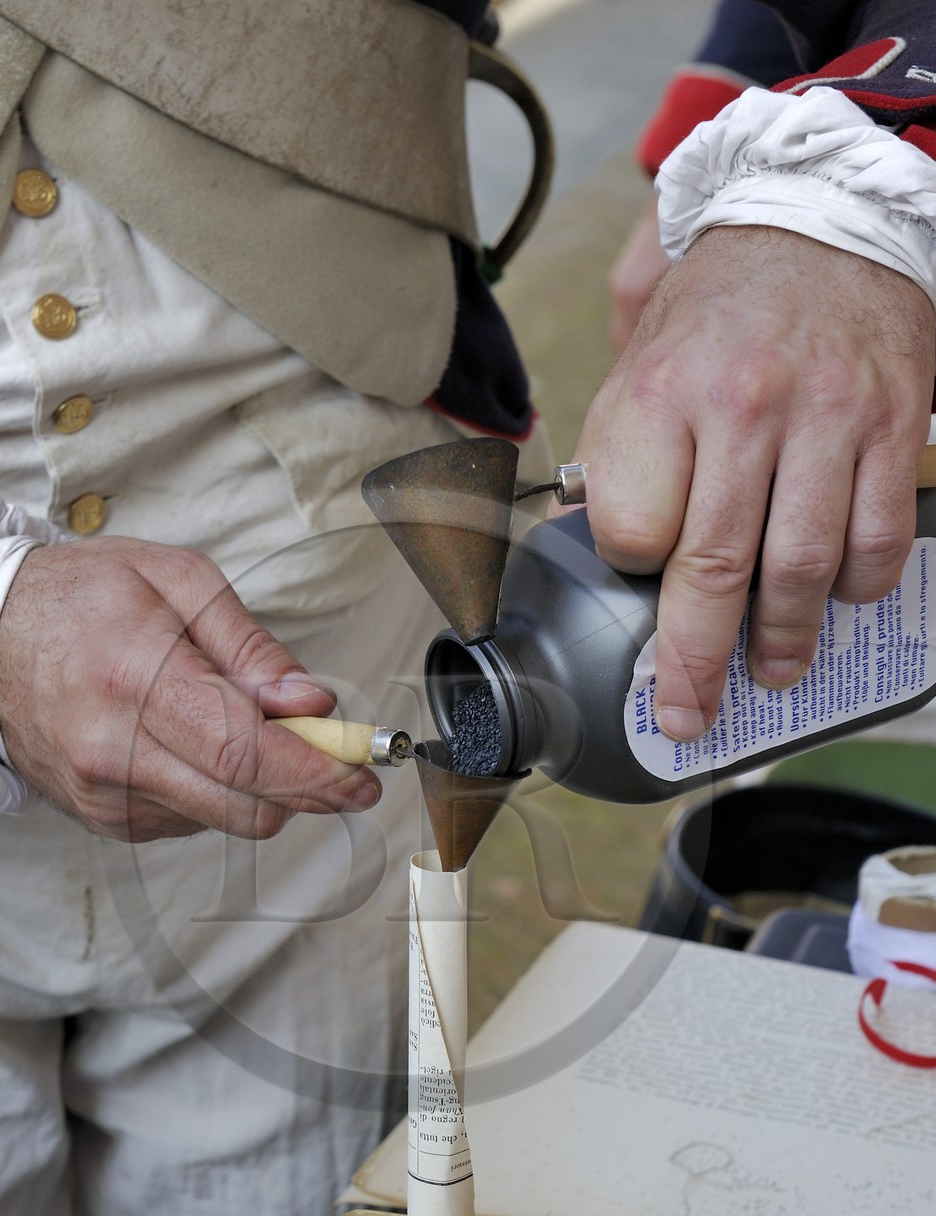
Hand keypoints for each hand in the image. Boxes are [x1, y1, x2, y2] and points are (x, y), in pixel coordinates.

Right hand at [0, 537, 380, 840]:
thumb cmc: (79, 598)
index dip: (318, 773)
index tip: (364, 777)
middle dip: (308, 788)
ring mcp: (104, 794)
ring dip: (256, 785)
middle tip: (334, 756)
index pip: (244, 754)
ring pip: (226, 818)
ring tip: (234, 725)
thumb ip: (251, 646)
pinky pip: (190, 821)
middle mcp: (114, 750)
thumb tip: (310, 703)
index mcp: (136, 678)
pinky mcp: (101, 819)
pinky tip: (187, 744)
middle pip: (244, 804)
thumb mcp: (176, 580)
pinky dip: (212, 790)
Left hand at [577, 226, 934, 739]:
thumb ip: (621, 461)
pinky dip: (858, 588)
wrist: (817, 220)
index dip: (632, 570)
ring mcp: (825, 417)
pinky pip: (878, 538)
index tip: (639, 581)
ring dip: (784, 642)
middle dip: (696, 663)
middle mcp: (741, 406)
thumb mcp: (639, 368)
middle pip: (711, 567)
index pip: (632, 526)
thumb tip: (600, 553)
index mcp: (660, 394)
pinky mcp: (893, 425)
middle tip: (686, 717)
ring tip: (771, 675)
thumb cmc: (716, 319)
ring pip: (802, 566)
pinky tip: (838, 602)